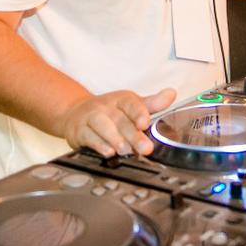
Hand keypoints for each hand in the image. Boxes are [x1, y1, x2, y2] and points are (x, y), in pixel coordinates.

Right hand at [60, 87, 175, 157]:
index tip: (146, 123)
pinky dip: (98, 145)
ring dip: (115, 138)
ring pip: (102, 126)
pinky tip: (108, 152)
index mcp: (121, 100)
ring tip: (126, 150)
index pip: (131, 103)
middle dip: (134, 135)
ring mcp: (91, 117)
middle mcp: (106, 106)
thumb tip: (171, 94)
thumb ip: (153, 104)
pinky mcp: (79, 131)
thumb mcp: (131, 105)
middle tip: (146, 148)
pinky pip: (88, 137)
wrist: (74, 113)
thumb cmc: (109, 111)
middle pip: (120, 119)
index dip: (139, 112)